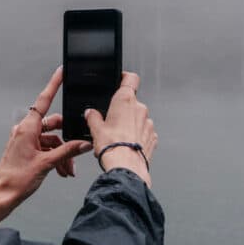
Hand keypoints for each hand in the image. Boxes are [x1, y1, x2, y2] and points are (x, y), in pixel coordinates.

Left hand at [0, 66, 93, 225]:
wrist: (3, 195)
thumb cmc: (17, 179)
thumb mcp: (47, 163)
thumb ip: (67, 151)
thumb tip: (83, 144)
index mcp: (27, 128)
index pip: (44, 100)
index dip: (54, 85)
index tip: (61, 72)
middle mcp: (25, 131)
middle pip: (52, 125)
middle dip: (66, 140)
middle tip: (76, 151)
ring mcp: (25, 140)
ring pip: (51, 140)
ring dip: (62, 153)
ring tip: (68, 170)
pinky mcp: (26, 150)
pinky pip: (45, 148)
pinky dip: (55, 158)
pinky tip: (62, 171)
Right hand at [84, 71, 156, 187]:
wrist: (126, 168)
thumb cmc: (112, 148)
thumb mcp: (95, 130)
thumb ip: (92, 117)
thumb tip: (90, 113)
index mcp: (125, 100)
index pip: (130, 78)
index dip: (124, 76)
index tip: (119, 79)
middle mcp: (140, 108)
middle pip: (131, 101)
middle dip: (122, 109)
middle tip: (111, 121)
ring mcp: (148, 123)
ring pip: (138, 118)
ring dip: (131, 124)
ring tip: (119, 137)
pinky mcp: (152, 137)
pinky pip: (144, 131)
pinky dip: (137, 136)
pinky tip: (127, 145)